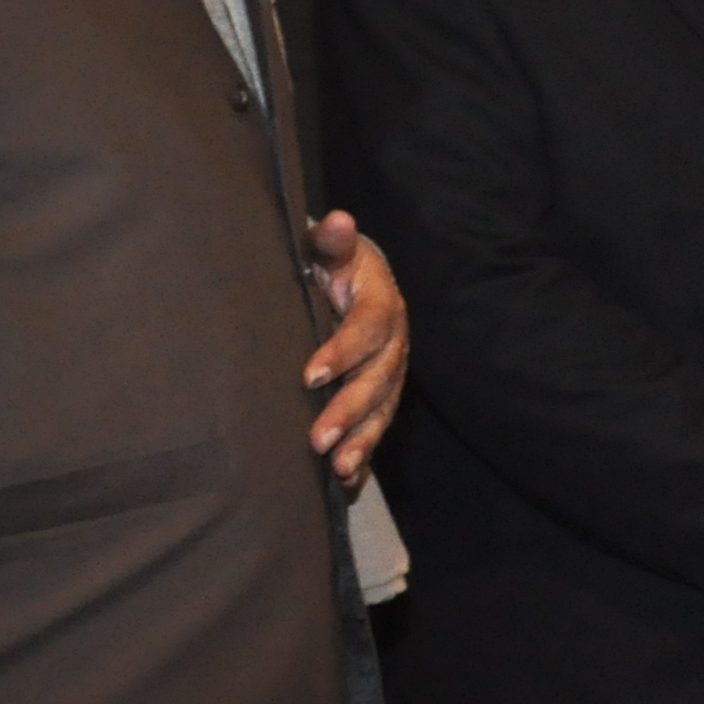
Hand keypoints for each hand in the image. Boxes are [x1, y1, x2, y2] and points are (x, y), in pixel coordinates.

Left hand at [302, 212, 407, 486]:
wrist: (351, 282)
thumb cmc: (332, 265)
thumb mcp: (331, 249)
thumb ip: (331, 241)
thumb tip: (339, 220)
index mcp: (382, 305)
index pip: (366, 330)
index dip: (342, 352)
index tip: (309, 376)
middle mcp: (394, 343)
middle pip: (378, 380)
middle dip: (350, 411)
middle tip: (318, 439)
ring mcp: (390, 373)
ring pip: (383, 410)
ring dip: (363, 441)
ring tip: (338, 468)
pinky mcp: (380, 396)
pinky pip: (377, 427)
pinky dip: (364, 454)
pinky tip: (346, 482)